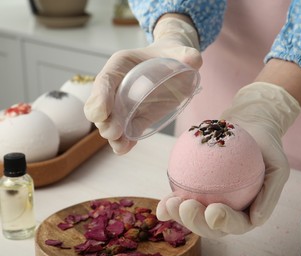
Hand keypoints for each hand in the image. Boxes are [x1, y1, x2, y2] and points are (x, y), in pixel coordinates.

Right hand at [84, 17, 201, 153]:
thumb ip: (186, 54)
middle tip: (113, 133)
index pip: (104, 81)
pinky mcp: (137, 118)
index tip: (100, 114)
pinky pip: (127, 132)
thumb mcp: (180, 52)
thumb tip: (193, 60)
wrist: (175, 65)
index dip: (99, 97)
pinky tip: (126, 148)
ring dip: (113, 136)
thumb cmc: (172, 55)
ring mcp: (125, 105)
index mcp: (121, 65)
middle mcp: (117, 86)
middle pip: (101, 105)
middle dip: (104, 121)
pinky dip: (124, 142)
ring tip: (120, 146)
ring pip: (111, 123)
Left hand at [156, 82, 300, 237]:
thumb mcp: (279, 167)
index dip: (224, 223)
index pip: (237, 224)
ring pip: (193, 217)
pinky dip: (170, 204)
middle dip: (195, 223)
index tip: (213, 210)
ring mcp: (210, 202)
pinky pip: (182, 199)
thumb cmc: (267, 146)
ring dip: (179, 215)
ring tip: (171, 202)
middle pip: (211, 227)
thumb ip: (270, 193)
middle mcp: (228, 211)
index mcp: (248, 212)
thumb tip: (256, 220)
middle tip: (186, 205)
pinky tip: (163, 202)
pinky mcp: (195, 190)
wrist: (250, 125)